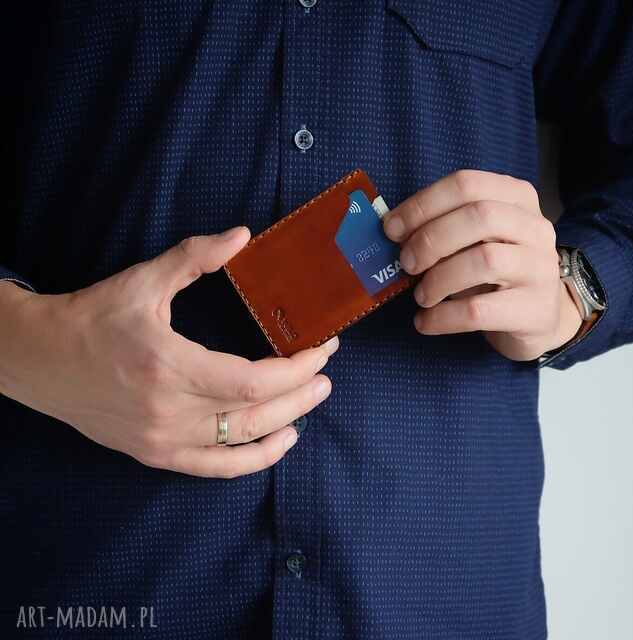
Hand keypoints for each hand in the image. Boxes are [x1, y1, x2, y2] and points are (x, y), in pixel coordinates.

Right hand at [0, 227, 338, 477]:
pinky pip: (214, 469)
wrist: (41, 361)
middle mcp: (169, 411)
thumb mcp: (143, 281)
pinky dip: (251, 461)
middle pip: (255, 414)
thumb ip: (195, 257)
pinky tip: (277, 444)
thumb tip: (243, 235)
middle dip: (301, 394)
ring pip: (240, 445)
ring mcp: (162, 440)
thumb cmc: (92, 318)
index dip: (296, 369)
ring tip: (312, 403)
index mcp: (170, 365)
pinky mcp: (154, 454)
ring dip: (285, 425)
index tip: (322, 350)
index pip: (253, 381)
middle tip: (326, 375)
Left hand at [382, 170, 582, 360]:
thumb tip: (392, 229)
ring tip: (421, 296)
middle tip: (406, 263)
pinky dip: (442, 317)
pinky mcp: (534, 311)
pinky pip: (479, 310)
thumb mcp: (471, 241)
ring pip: (483, 261)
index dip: (422, 205)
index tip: (391, 230)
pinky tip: (426, 321)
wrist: (539, 317)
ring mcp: (540, 269)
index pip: (466, 184)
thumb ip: (440, 228)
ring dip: (438, 279)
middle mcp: (535, 227)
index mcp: (516, 198)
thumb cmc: (494, 273)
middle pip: (479, 216)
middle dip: (431, 239)